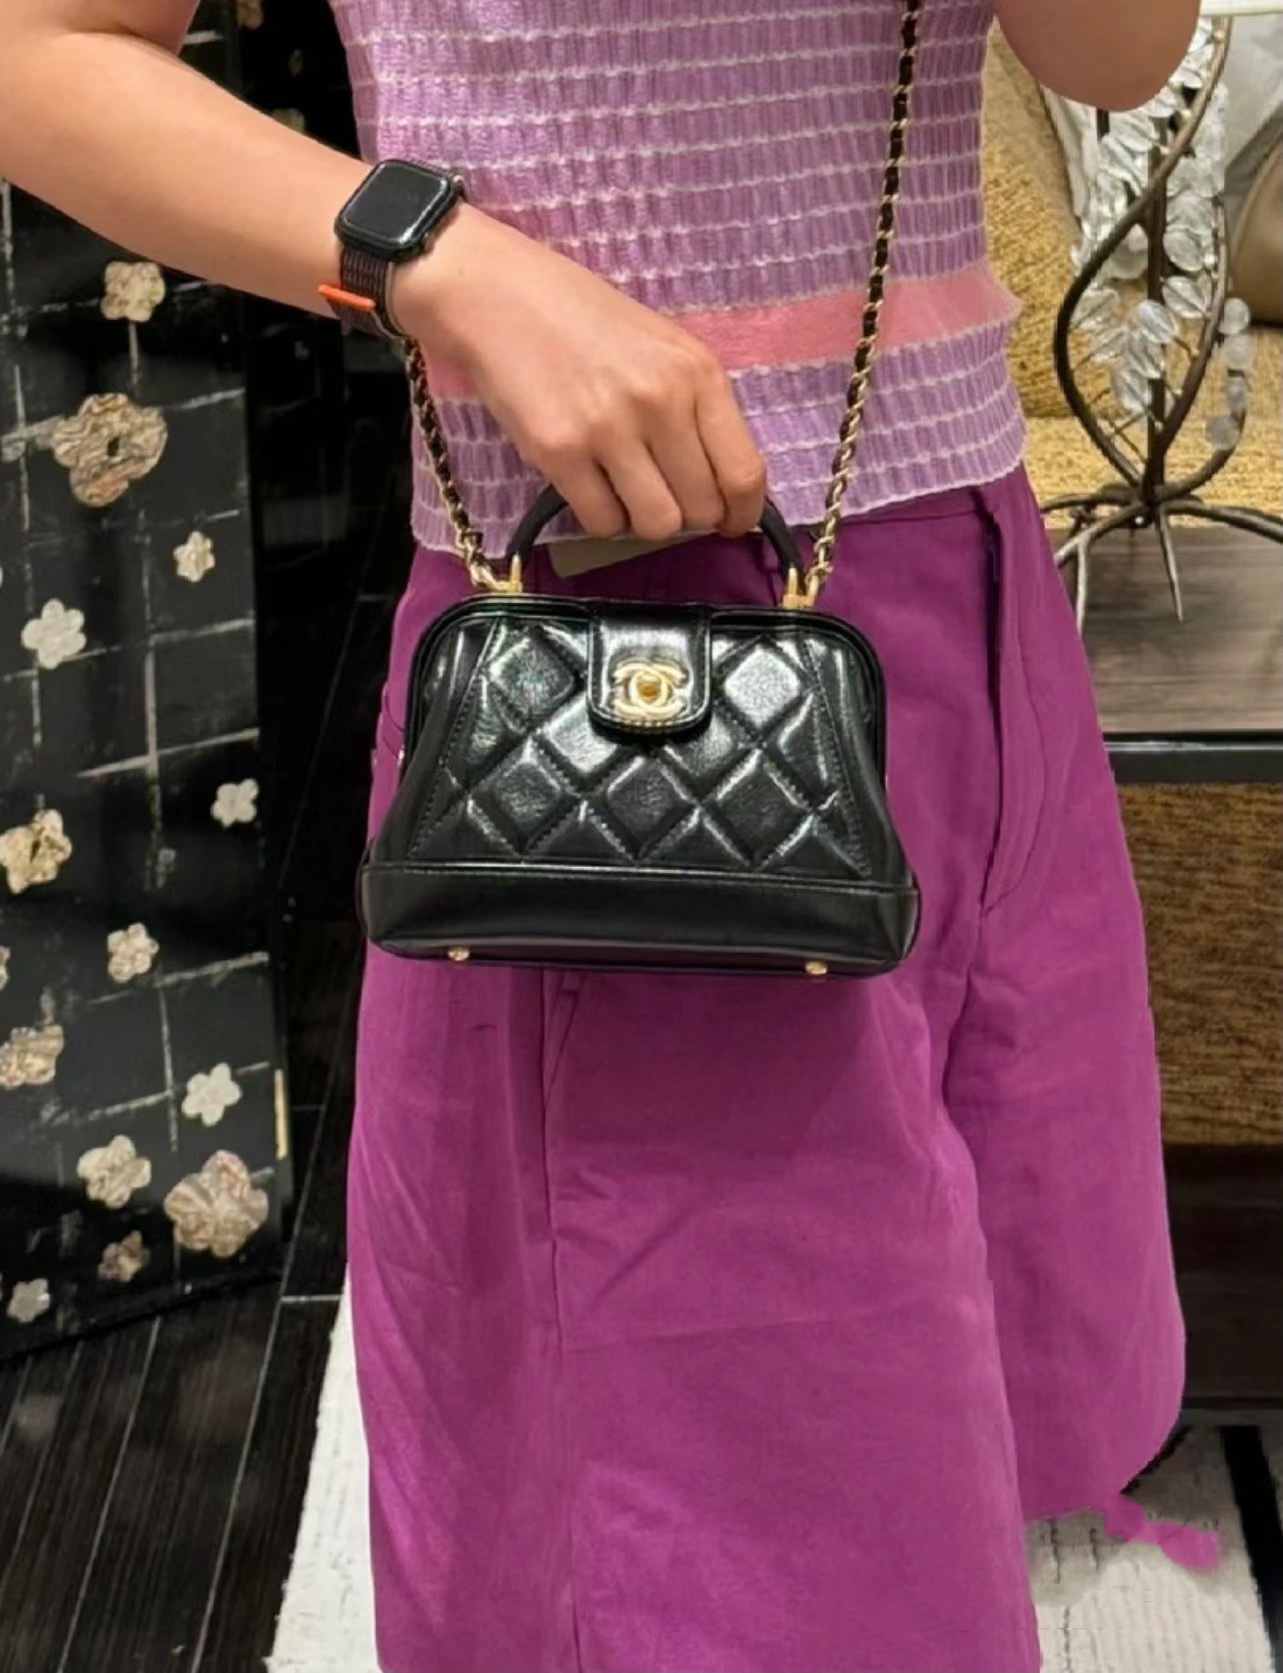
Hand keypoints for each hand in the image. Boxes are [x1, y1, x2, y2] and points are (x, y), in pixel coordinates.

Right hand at [395, 204, 767, 540]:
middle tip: (661, 494)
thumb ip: (696, 409)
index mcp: (697, 372)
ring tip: (623, 490)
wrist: (498, 296)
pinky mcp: (559, 453)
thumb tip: (720, 486)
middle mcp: (660, 402)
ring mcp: (609, 429)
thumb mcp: (662, 347)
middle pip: (701, 508)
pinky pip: (603, 522)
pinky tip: (590, 485)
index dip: (741, 513)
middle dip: (687, 515)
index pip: (744, 472)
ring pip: (656, 525)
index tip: (730, 523)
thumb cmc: (583, 320)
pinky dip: (601, 517)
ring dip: (643, 520)